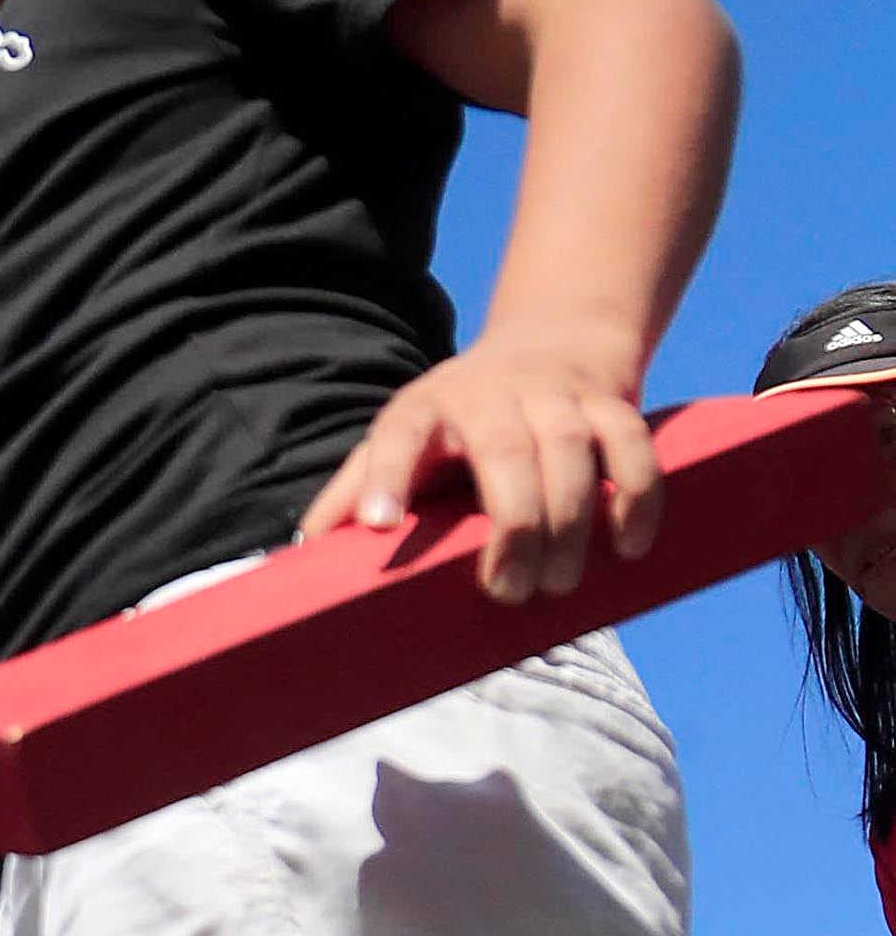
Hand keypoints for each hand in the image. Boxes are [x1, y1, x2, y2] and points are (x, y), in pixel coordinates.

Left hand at [295, 324, 660, 605]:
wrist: (550, 343)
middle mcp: (488, 395)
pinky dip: (637, 495)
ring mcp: (553, 395)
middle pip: (506, 454)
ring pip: (573, 449)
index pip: (397, 438)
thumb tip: (299, 558)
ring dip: (572, 521)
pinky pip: (632, 445)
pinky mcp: (610, 402)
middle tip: (508, 592)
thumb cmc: (454, 423)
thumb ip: (353, 494)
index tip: (379, 526)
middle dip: (513, 527)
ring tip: (560, 584)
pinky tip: (629, 546)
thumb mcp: (398, 443)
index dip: (386, 478)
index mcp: (421, 410)